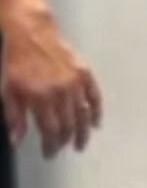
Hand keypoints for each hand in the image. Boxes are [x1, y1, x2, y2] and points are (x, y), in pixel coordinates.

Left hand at [1, 4, 102, 156]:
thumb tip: (17, 139)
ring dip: (83, 132)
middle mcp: (61, 93)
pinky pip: (94, 97)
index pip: (51, 131)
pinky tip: (96, 122)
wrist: (30, 33)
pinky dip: (97, 111)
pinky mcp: (84, 74)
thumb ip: (15, 117)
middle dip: (66, 141)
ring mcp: (75, 83)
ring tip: (81, 143)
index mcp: (41, 98)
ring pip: (83, 115)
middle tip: (63, 149)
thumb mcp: (8, 90)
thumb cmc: (17, 60)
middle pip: (69, 125)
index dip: (51, 146)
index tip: (49, 154)